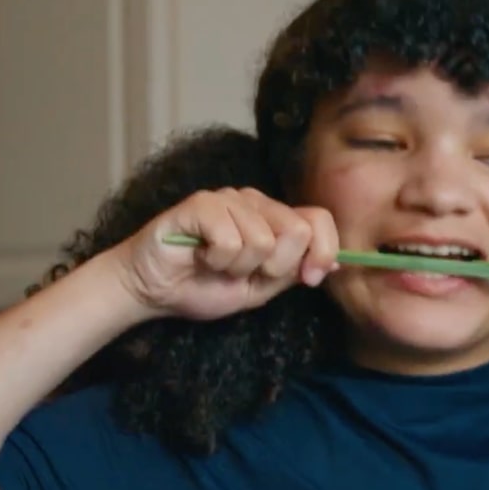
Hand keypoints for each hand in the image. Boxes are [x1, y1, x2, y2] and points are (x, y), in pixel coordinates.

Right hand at [108, 187, 339, 320]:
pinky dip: (217, 260)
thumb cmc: (203, 286)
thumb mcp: (260, 290)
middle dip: (275, 267)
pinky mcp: (201, 203)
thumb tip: (335, 264)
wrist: (153, 291)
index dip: (323, 251)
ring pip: (263, 239)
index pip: (319, 219)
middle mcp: (255, 202)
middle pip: (296, 230)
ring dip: (238, 268)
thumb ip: (293, 273)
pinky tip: (201, 257)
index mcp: (274, 218)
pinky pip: (230, 238)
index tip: (310, 278)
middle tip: (245, 273)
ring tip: (216, 265)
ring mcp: (228, 198)